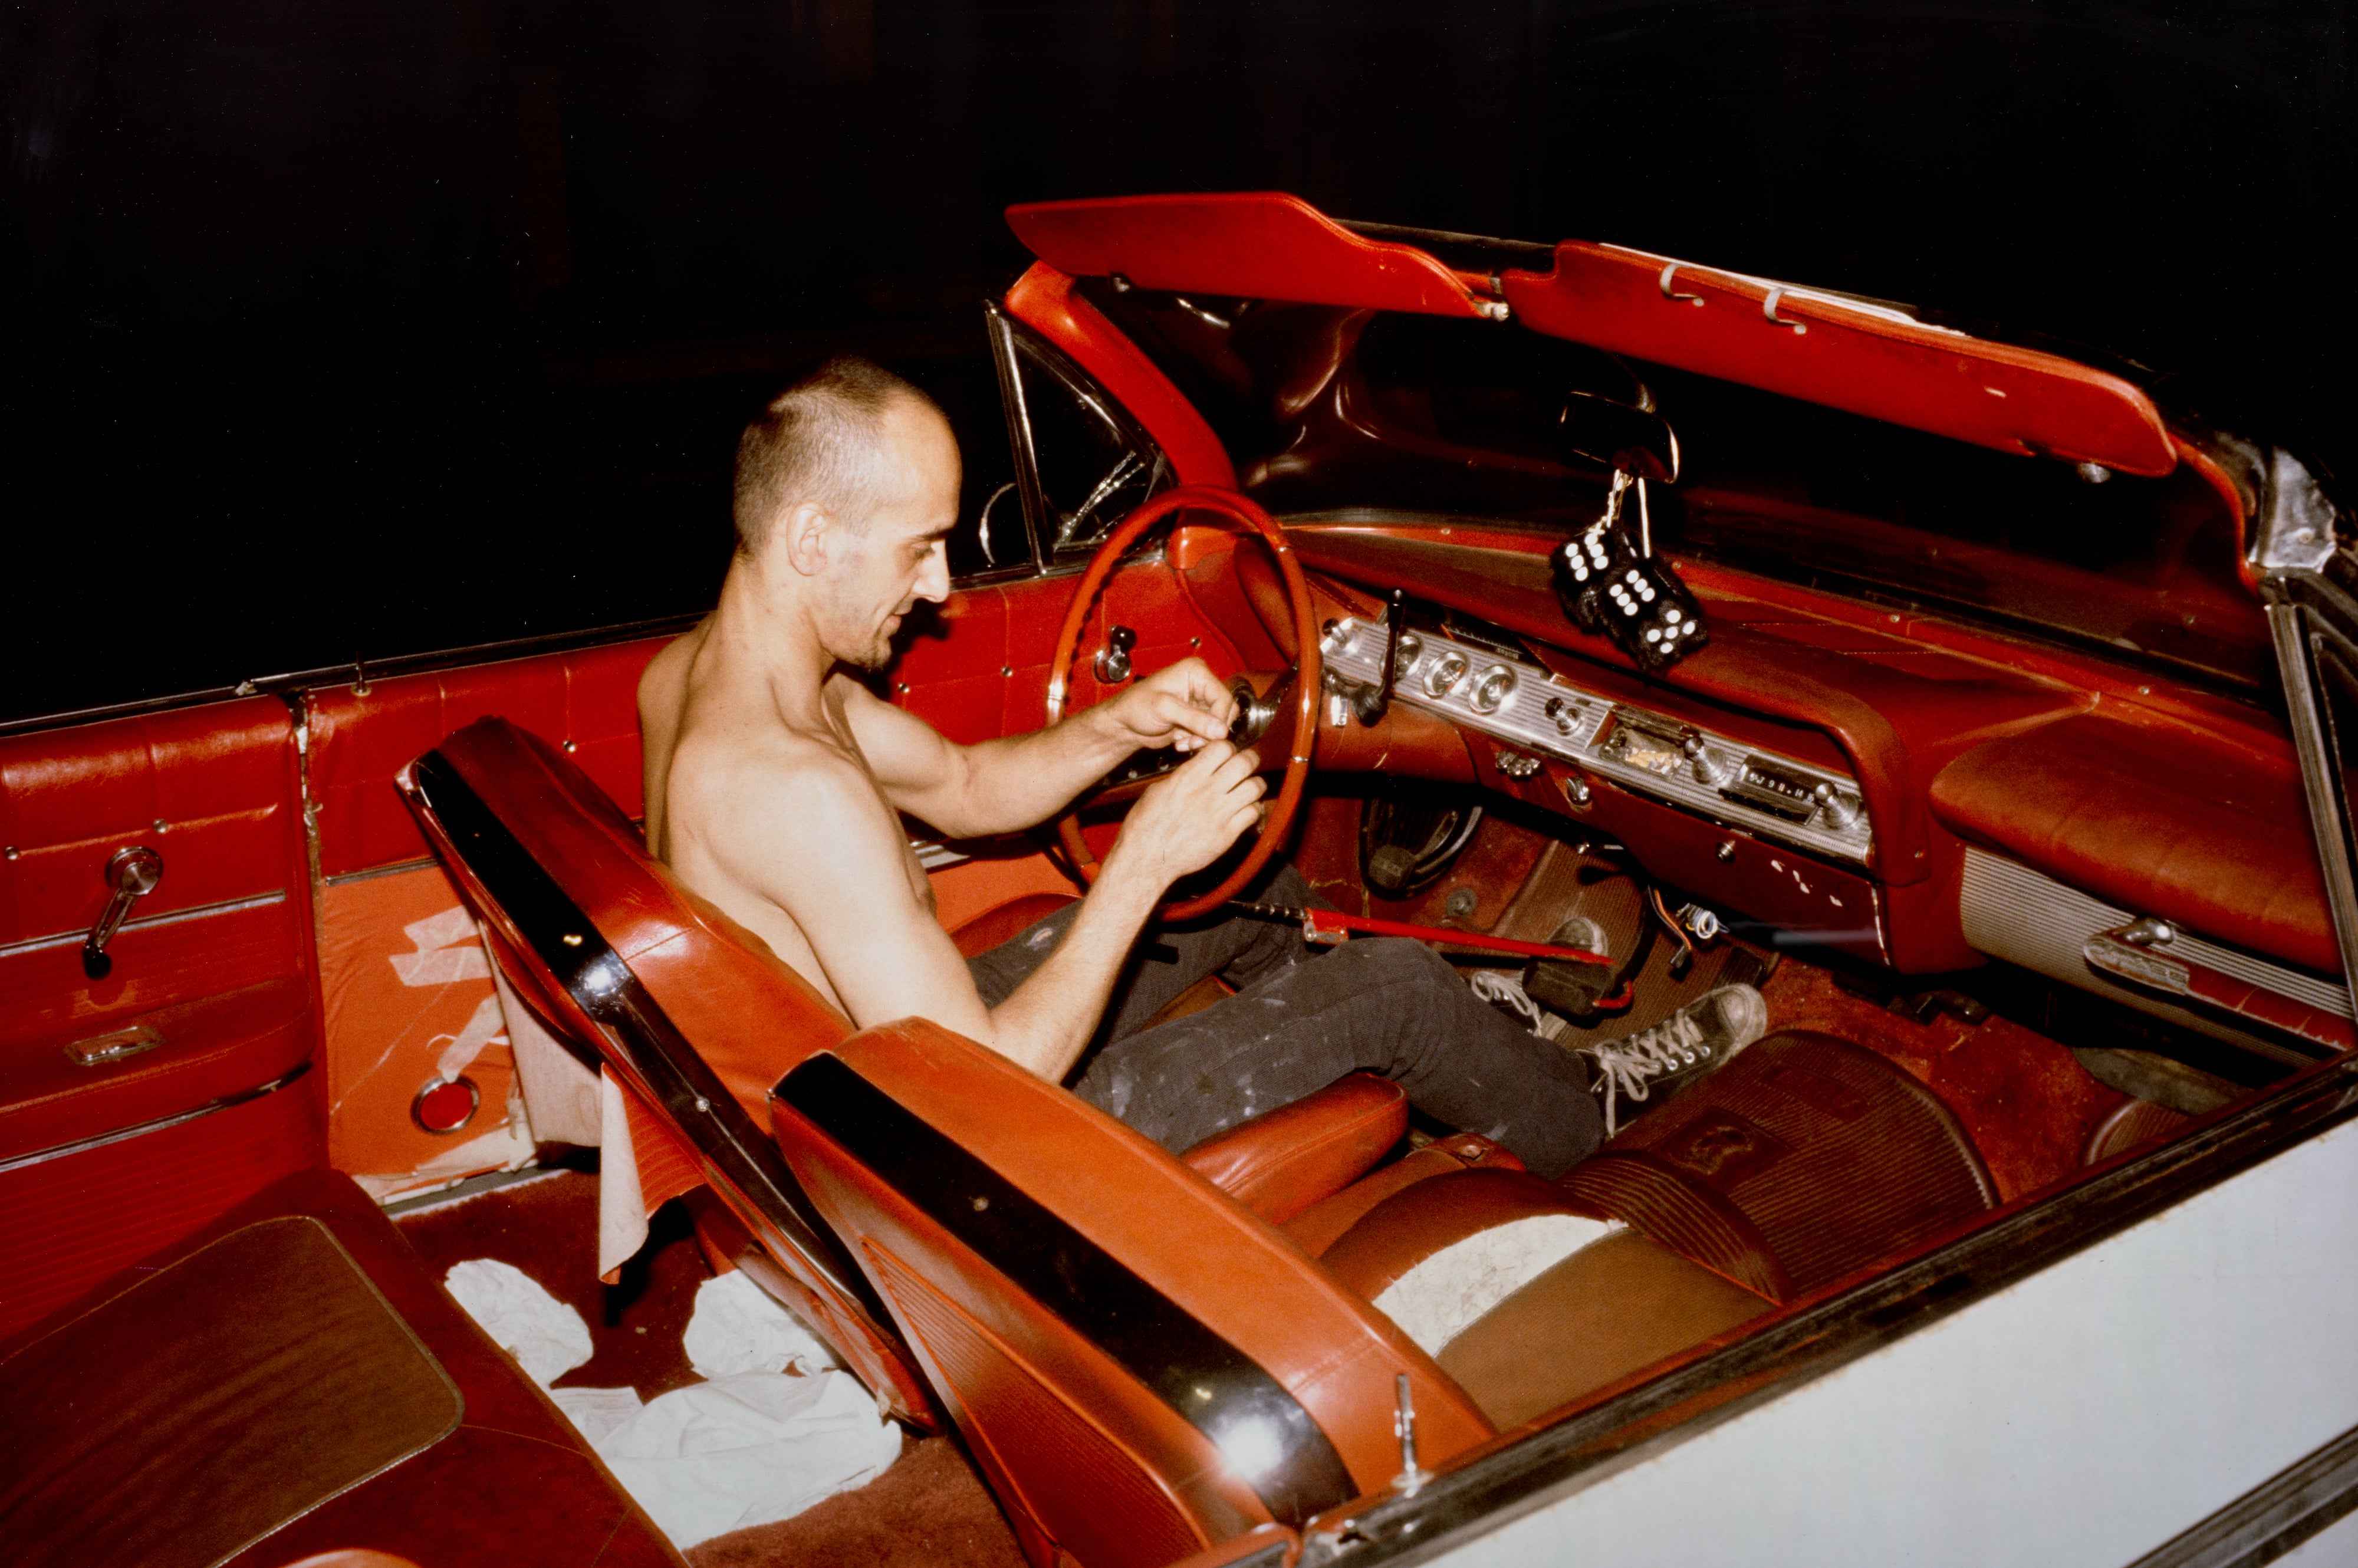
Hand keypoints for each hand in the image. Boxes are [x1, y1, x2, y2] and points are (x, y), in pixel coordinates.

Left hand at [1097, 657, 1234, 754]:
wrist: (1123, 724)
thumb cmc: (1134, 706)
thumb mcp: (1164, 708)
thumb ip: (1194, 718)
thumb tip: (1221, 729)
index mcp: (1195, 672)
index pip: (1224, 697)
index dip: (1220, 719)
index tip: (1211, 735)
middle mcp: (1201, 685)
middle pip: (1226, 712)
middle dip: (1211, 730)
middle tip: (1193, 740)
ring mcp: (1199, 703)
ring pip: (1219, 725)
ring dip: (1204, 738)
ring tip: (1184, 741)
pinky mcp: (1196, 719)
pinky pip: (1210, 734)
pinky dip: (1197, 742)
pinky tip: (1180, 741)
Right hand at [1106, 739, 1266, 890]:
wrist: (1146, 859)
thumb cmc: (1145, 825)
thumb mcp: (1158, 790)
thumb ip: (1183, 776)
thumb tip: (1197, 768)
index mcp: (1188, 777)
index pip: (1222, 747)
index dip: (1228, 747)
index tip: (1226, 753)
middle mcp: (1207, 792)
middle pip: (1245, 763)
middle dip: (1249, 759)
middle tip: (1246, 764)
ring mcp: (1219, 814)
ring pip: (1255, 787)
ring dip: (1254, 784)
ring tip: (1247, 788)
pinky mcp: (1227, 835)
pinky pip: (1252, 813)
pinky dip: (1252, 809)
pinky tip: (1244, 810)